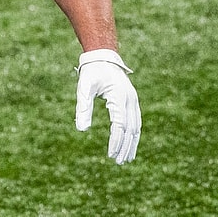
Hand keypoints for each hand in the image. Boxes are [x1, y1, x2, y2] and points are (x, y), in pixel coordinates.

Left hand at [75, 49, 140, 163]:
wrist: (103, 56)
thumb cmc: (92, 72)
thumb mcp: (84, 87)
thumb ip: (83, 107)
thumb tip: (81, 129)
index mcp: (119, 96)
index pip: (120, 125)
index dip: (116, 141)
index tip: (110, 155)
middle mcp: (130, 99)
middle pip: (131, 128)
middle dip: (125, 146)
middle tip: (119, 161)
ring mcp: (133, 100)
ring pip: (136, 126)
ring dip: (131, 143)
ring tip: (127, 159)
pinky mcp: (132, 100)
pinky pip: (135, 121)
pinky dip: (133, 134)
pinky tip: (129, 144)